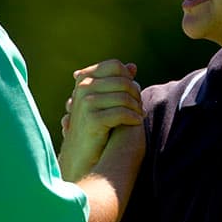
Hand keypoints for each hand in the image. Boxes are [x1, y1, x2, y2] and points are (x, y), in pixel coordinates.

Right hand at [59, 60, 141, 181]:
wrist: (81, 156)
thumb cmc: (96, 127)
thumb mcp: (106, 101)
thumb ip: (118, 83)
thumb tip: (133, 66)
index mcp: (85, 80)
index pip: (114, 66)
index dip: (128, 78)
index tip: (133, 94)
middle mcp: (83, 88)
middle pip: (123, 81)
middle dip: (135, 94)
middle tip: (140, 108)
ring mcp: (86, 103)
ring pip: (124, 97)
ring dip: (136, 108)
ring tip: (139, 116)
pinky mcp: (91, 119)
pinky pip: (121, 113)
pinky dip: (133, 118)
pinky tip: (136, 123)